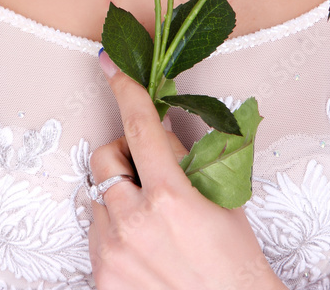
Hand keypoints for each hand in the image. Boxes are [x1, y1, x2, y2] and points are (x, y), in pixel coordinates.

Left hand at [87, 50, 283, 289]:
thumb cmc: (234, 262)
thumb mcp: (221, 199)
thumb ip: (187, 159)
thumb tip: (160, 126)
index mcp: (171, 197)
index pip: (139, 126)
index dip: (125, 88)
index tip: (110, 63)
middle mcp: (135, 223)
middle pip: (104, 158)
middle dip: (124, 155)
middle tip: (148, 170)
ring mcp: (114, 253)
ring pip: (97, 196)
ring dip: (119, 196)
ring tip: (150, 219)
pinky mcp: (102, 279)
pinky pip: (95, 233)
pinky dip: (114, 229)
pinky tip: (142, 245)